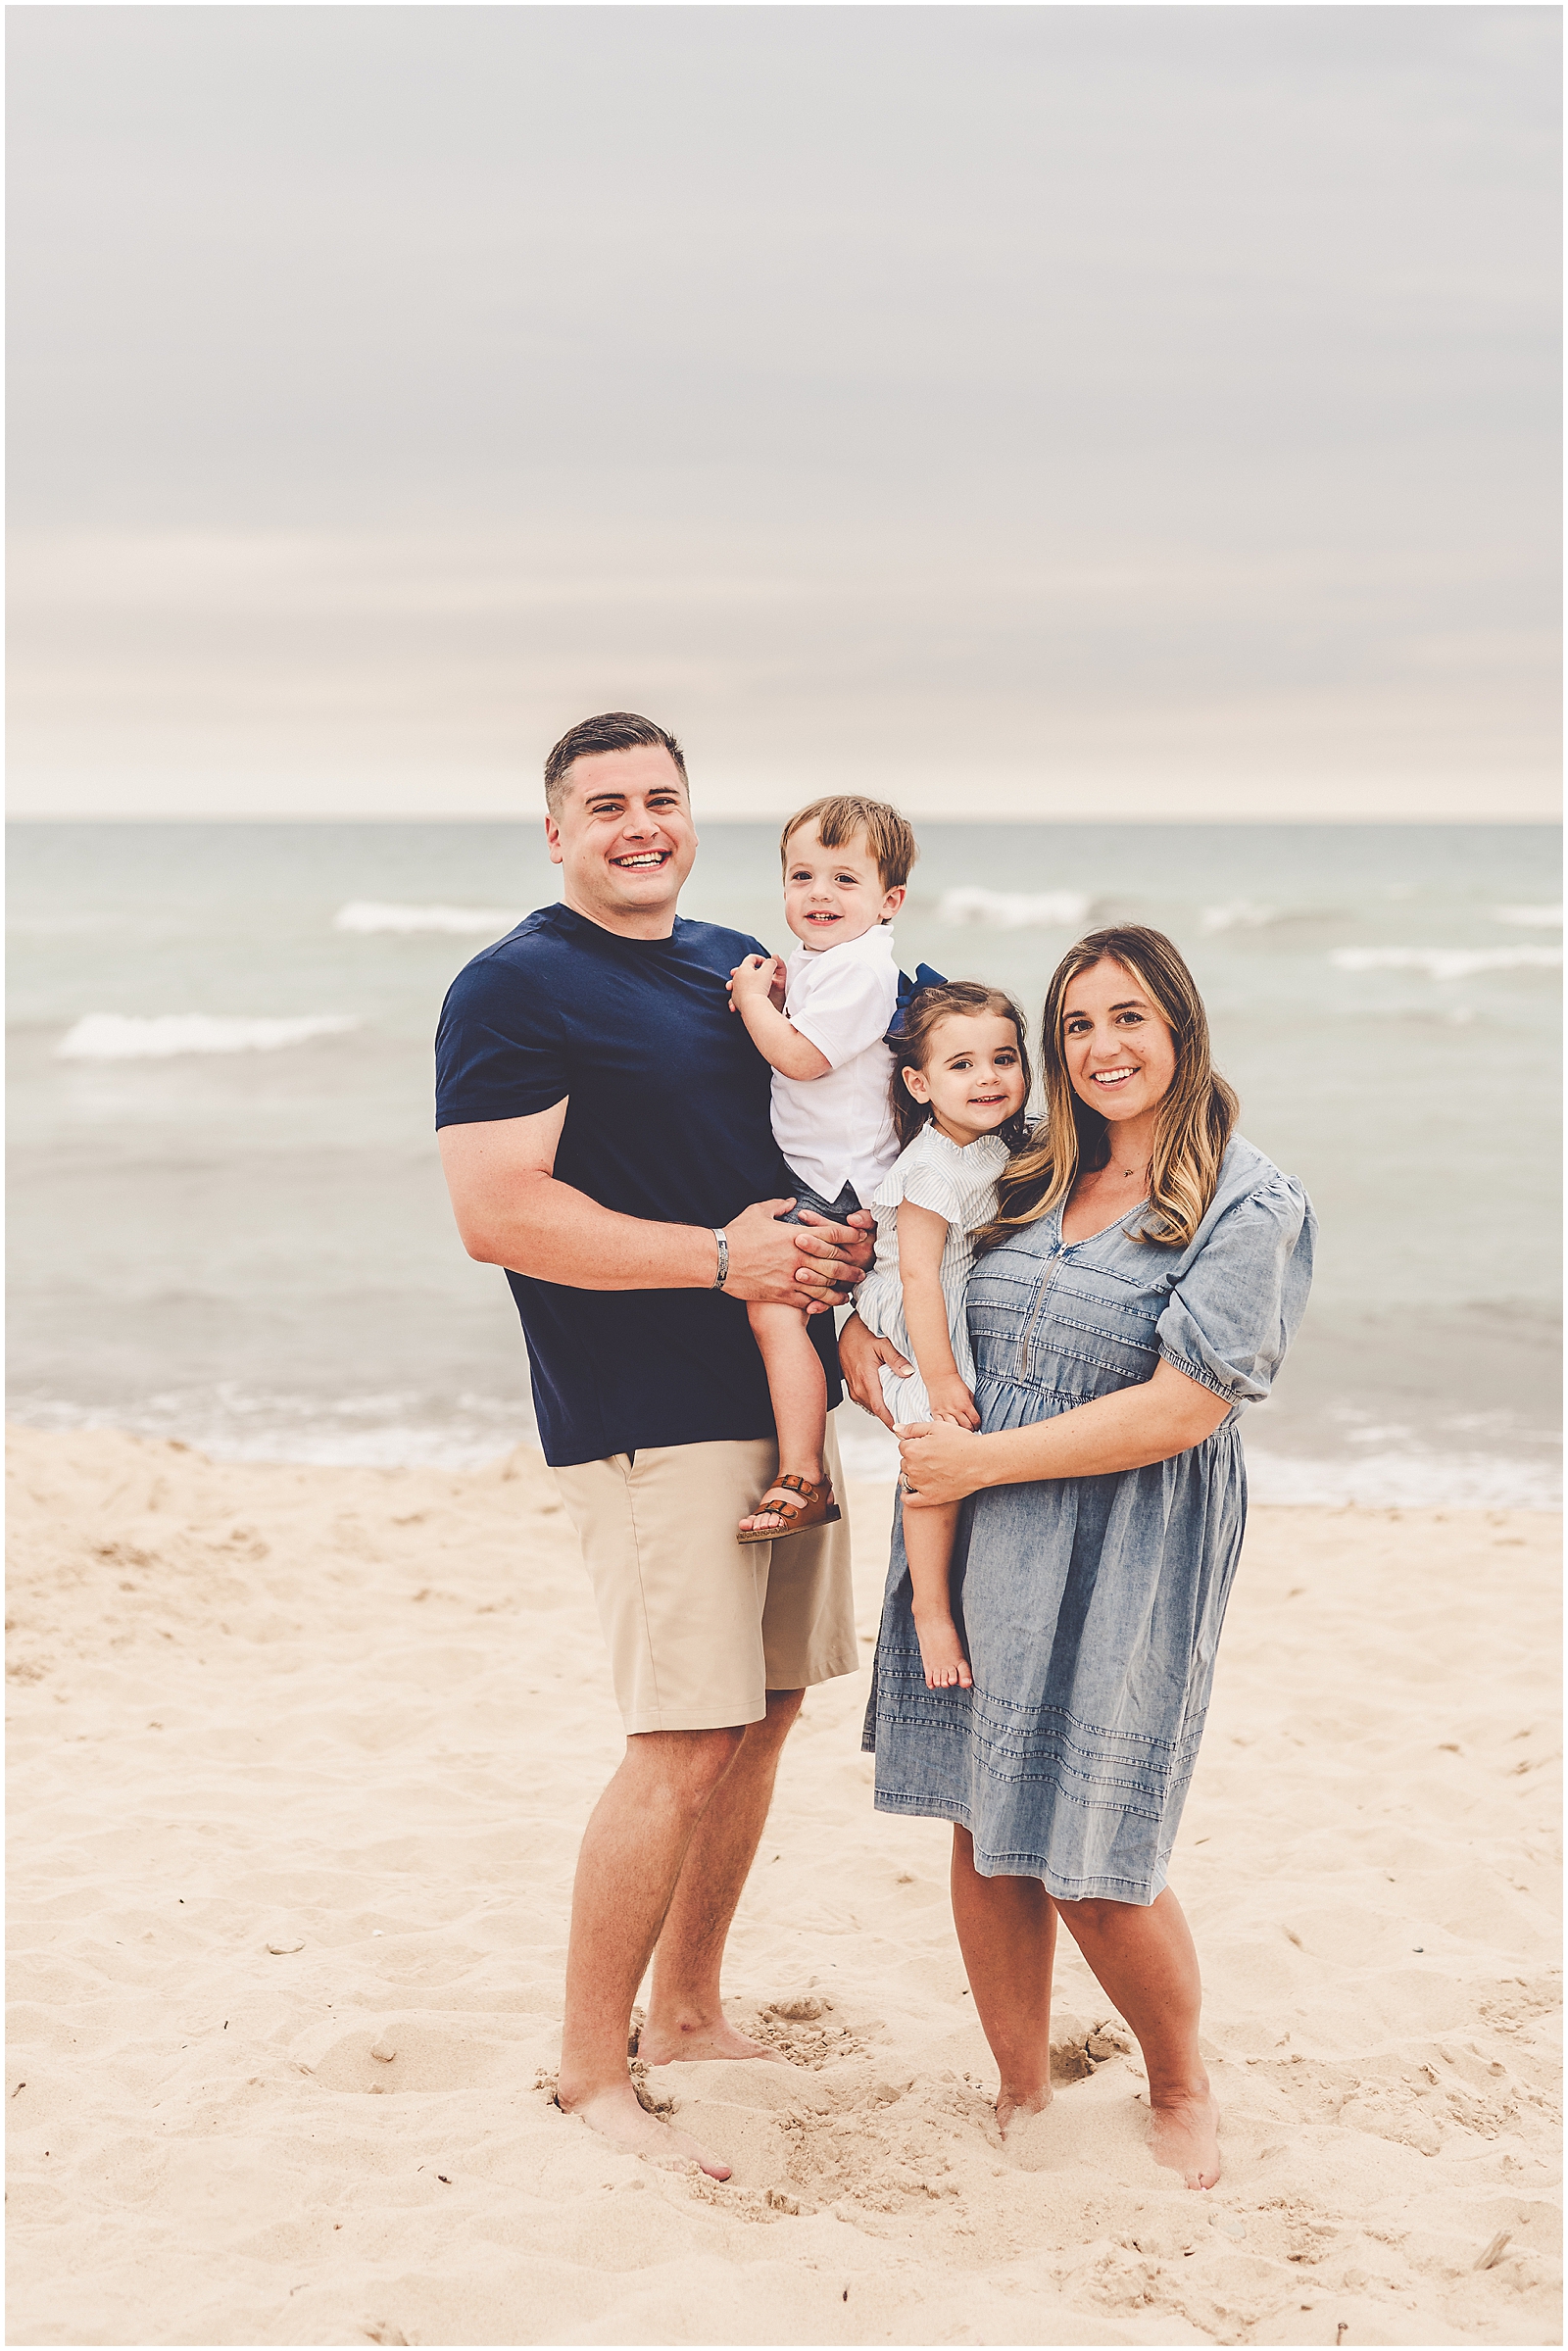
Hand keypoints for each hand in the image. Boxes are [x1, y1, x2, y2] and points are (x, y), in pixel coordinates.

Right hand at [721, 1199, 863, 1309]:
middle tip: (861, 1270)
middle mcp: (798, 1257)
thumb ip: (778, 1206)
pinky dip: (820, 1303)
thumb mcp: (758, 1212)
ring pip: (824, 1286)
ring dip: (840, 1289)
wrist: (718, 1260)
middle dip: (851, 1267)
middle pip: (835, 1263)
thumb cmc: (737, 1235)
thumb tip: (790, 1203)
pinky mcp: (781, 1294)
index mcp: (796, 1235)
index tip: (861, 1236)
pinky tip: (827, 1304)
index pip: (832, 1234)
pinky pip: (807, 1301)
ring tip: (849, 1291)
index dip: (850, 1234)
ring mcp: (791, 1277)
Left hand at [727, 954, 784, 1010]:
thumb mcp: (768, 971)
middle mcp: (736, 978)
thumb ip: (771, 963)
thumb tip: (772, 961)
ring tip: (752, 984)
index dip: (761, 959)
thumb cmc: (758, 989)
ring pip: (739, 982)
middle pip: (744, 970)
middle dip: (752, 970)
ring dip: (746, 982)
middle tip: (760, 973)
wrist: (752, 1006)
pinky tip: (747, 996)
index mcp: (743, 968)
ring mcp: (735, 989)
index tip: (767, 965)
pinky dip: (742, 994)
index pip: (751, 958)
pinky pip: (738, 995)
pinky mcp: (735, 1000)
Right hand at [837, 1310, 911, 1427]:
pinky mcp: (853, 1385)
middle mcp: (858, 1387)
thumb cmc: (863, 1334)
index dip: (892, 1421)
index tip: (904, 1429)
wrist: (847, 1330)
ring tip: (902, 1411)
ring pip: (872, 1406)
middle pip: (877, 1410)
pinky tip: (889, 1399)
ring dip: (885, 1410)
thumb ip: (896, 1359)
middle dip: (893, 1417)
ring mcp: (854, 1387)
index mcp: (866, 1379)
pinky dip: (878, 1402)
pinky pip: (867, 1399)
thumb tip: (908, 1372)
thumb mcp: (883, 1343)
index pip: (880, 1409)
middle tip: (910, 1420)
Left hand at [897, 1418, 987, 1506]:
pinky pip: (910, 1500)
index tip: (926, 1446)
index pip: (903, 1446)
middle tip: (932, 1458)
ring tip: (930, 1471)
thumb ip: (913, 1428)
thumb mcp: (937, 1427)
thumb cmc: (961, 1442)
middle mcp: (913, 1468)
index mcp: (912, 1449)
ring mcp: (921, 1484)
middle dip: (914, 1459)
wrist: (981, 1461)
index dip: (914, 1444)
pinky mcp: (930, 1498)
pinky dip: (908, 1495)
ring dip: (914, 1475)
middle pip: (904, 1463)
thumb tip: (896, 1428)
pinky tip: (913, 1491)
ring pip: (907, 1479)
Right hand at [925, 1374, 979, 1430]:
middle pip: (966, 1427)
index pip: (975, 1421)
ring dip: (958, 1430)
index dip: (977, 1425)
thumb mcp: (969, 1394)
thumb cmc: (955, 1385)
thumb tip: (974, 1418)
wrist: (940, 1378)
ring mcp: (945, 1412)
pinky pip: (941, 1425)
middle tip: (969, 1428)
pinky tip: (948, 1427)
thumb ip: (972, 1406)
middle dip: (970, 1429)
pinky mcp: (936, 1413)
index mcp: (966, 1405)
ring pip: (954, 1428)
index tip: (976, 1425)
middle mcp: (956, 1410)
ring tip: (959, 1429)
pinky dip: (946, 1428)